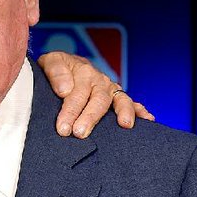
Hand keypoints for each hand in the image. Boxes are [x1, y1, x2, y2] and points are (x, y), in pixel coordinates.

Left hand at [38, 51, 153, 137]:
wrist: (64, 67)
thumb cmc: (55, 69)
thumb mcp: (49, 62)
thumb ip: (55, 72)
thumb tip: (65, 90)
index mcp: (83, 71)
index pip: (77, 93)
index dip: (70, 111)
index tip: (63, 128)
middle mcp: (99, 80)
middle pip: (98, 99)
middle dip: (90, 117)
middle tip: (80, 133)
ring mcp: (110, 89)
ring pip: (119, 100)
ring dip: (123, 112)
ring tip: (124, 124)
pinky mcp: (117, 97)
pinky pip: (132, 102)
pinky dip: (140, 110)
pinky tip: (147, 119)